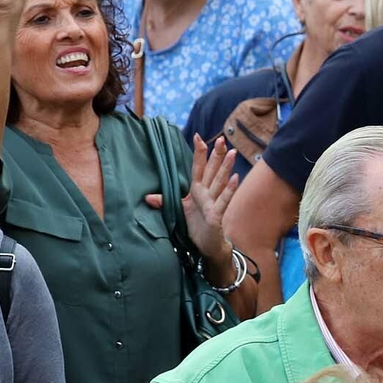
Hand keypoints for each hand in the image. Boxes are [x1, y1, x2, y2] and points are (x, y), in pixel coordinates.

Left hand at [146, 136, 240, 269]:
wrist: (207, 245)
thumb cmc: (196, 226)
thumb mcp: (178, 211)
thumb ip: (165, 201)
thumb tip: (147, 197)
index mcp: (196, 190)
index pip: (197, 168)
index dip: (198, 153)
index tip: (198, 137)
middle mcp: (206, 194)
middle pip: (211, 171)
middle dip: (216, 155)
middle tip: (221, 139)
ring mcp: (213, 203)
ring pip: (219, 181)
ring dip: (226, 167)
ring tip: (232, 153)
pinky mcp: (216, 214)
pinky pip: (224, 200)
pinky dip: (229, 189)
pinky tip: (235, 178)